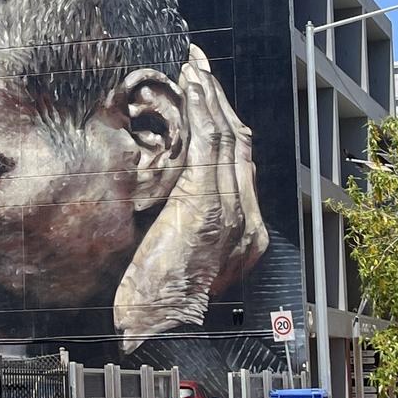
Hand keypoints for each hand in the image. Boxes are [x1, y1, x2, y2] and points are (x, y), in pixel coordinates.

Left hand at [114, 45, 267, 350]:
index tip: (206, 97)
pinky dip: (202, 110)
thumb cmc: (150, 303)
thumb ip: (179, 226)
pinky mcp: (208, 207)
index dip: (225, 126)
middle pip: (241, 145)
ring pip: (229, 138)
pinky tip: (191, 86)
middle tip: (200, 67)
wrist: (151, 331)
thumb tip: (162, 197)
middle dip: (220, 102)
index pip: (240, 167)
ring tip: (193, 66)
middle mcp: (247, 223)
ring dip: (210, 97)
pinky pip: (211, 145)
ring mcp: (232, 215)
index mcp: (244, 237)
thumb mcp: (174, 259)